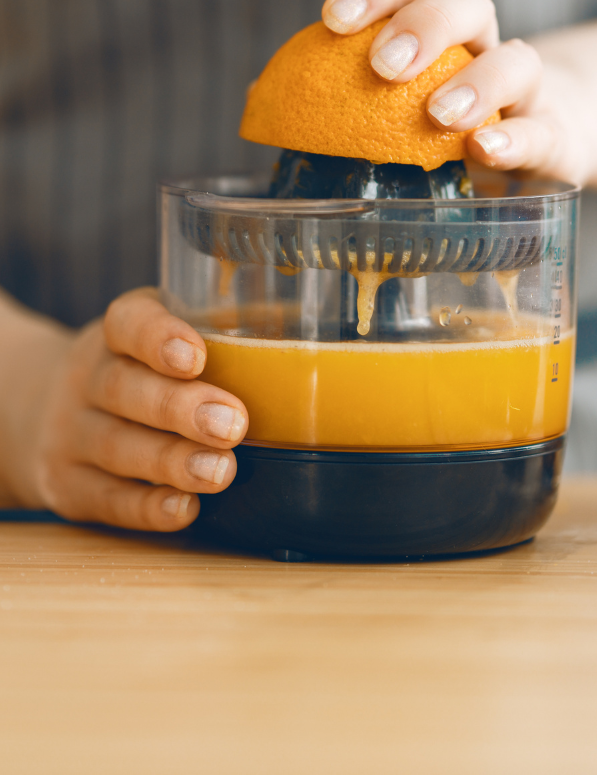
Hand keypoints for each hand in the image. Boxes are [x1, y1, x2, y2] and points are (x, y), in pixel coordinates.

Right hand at [12, 288, 247, 530]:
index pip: (128, 323)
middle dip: (180, 409)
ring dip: (171, 462)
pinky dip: (145, 507)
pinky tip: (183, 508)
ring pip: (116, 447)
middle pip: (124, 390)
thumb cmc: (147, 367)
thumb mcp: (175, 334)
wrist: (38, 409)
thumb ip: (236, 327)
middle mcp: (87, 377)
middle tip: (233, 424)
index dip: (158, 337)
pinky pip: (105, 499)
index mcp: (118, 332)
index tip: (196, 356)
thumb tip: (323, 329)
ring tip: (220, 472)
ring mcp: (71, 433)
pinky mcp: (68, 484)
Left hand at [321, 0, 593, 183]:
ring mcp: (528, 93)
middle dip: (425, 22)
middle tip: (384, 64)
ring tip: (437, 115)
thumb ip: (332, 97)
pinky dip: (517, 138)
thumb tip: (259, 94)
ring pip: (518, 59)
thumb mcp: (390, 113)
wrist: (540, 152)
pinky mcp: (558, 139)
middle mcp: (485, 48)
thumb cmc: (446, 132)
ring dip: (476, 81)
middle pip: (468, 1)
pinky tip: (485, 151)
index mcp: (439, 31)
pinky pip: (544, 131)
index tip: (334, 19)